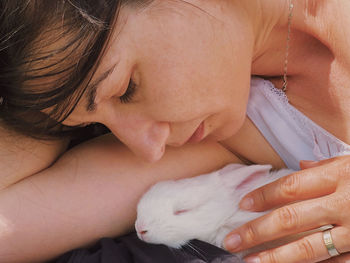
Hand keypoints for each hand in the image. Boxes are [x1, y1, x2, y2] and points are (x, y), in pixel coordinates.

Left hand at [223, 156, 349, 262]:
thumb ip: (325, 166)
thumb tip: (301, 165)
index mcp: (336, 177)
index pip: (290, 186)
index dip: (263, 196)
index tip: (242, 204)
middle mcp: (342, 204)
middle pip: (290, 218)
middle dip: (257, 231)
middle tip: (233, 240)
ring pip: (308, 247)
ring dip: (275, 256)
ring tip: (251, 261)